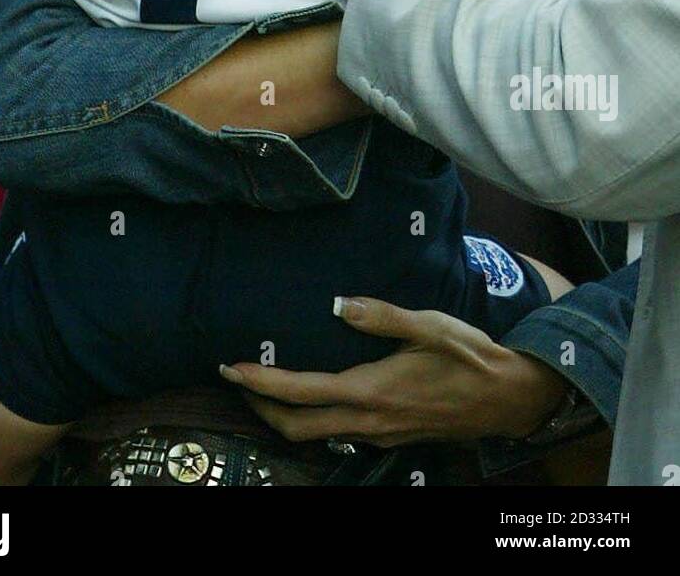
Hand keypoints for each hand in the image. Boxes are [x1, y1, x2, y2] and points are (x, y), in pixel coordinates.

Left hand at [219, 296, 566, 446]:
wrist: (510, 398)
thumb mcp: (430, 325)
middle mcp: (369, 420)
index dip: (260, 383)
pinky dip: (314, 416)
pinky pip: (340, 434)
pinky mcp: (391, 436)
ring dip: (284, 414)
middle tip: (236, 379)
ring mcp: (380, 434)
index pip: (301, 393)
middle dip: (260, 406)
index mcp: (372, 391)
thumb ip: (382, 316)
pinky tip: (315, 393)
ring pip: (316, 434)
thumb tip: (339, 304)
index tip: (231, 367)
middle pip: (296, 427)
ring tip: (265, 385)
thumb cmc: (471, 357)